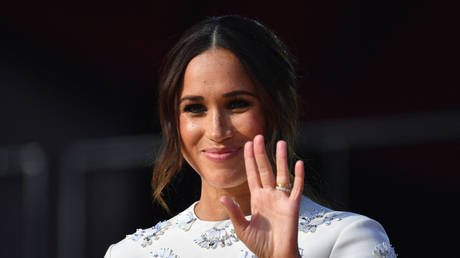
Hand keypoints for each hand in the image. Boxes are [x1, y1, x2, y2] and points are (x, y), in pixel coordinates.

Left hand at [220, 135, 303, 257]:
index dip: (250, 160)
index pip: (253, 174)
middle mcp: (269, 195)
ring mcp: (281, 199)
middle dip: (261, 154)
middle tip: (258, 136)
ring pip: (281, 174)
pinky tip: (298, 163)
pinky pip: (297, 188)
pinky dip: (298, 176)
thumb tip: (224, 197)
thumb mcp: (242, 228)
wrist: (275, 256)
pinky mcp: (292, 206)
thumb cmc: (260, 244)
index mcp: (257, 198)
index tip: (247, 144)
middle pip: (265, 170)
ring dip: (281, 159)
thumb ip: (234, 212)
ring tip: (280, 143)